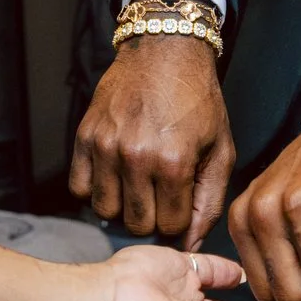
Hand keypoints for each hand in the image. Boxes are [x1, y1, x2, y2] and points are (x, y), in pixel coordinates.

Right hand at [70, 33, 235, 245]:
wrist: (165, 53)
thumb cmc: (198, 101)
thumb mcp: (220, 151)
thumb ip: (208, 203)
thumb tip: (190, 247)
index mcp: (174, 163)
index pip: (171, 227)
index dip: (179, 220)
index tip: (181, 201)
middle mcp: (137, 157)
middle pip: (136, 224)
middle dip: (152, 217)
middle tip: (160, 194)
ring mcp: (106, 146)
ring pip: (106, 211)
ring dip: (122, 206)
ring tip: (137, 185)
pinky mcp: (85, 137)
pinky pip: (80, 188)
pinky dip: (95, 189)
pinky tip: (113, 175)